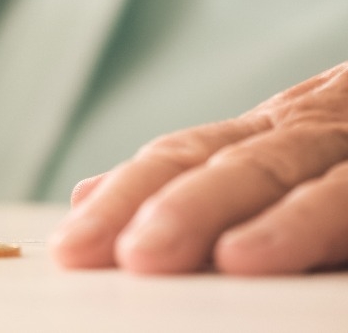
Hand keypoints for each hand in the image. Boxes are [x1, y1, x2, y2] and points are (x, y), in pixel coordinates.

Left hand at [50, 62, 347, 274]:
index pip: (184, 157)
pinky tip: (296, 262)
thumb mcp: (270, 153)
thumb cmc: (342, 152)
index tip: (72, 247)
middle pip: (244, 165)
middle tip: (133, 256)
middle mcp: (319, 130)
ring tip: (233, 260)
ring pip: (323, 181)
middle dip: (186, 209)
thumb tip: (87, 196)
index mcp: (270, 133)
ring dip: (280, 221)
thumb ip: (190, 175)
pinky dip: (332, 225)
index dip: (126, 198)